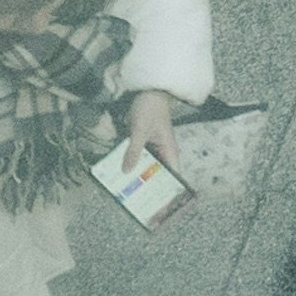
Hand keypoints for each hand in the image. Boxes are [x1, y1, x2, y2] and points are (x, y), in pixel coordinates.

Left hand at [125, 89, 189, 207]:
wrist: (148, 91)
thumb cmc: (150, 110)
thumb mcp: (140, 131)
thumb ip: (133, 151)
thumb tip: (126, 171)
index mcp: (169, 151)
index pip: (173, 176)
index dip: (168, 190)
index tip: (160, 204)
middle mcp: (164, 152)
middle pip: (158, 174)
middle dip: (149, 185)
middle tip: (137, 201)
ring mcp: (154, 148)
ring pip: (147, 166)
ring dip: (139, 175)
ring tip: (127, 190)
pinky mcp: (144, 143)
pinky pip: (139, 157)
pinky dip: (133, 163)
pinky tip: (121, 172)